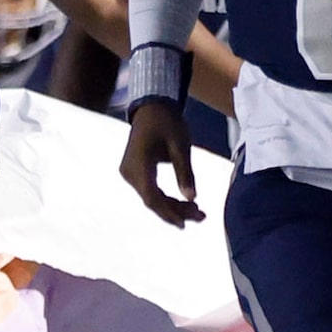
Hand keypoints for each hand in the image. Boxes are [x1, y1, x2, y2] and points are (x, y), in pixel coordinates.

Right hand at [121, 99, 204, 226]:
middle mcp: (129, 172)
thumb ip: (185, 172)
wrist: (151, 108)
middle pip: (152, 200)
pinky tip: (185, 204)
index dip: (168, 212)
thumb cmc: (167, 122)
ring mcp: (129, 173)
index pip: (152, 196)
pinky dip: (166, 199)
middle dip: (176, 212)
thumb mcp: (180, 145)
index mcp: (139, 163)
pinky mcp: (134, 173)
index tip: (186, 223)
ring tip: (198, 213)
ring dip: (173, 207)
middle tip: (202, 217)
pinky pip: (149, 191)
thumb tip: (192, 198)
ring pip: (151, 198)